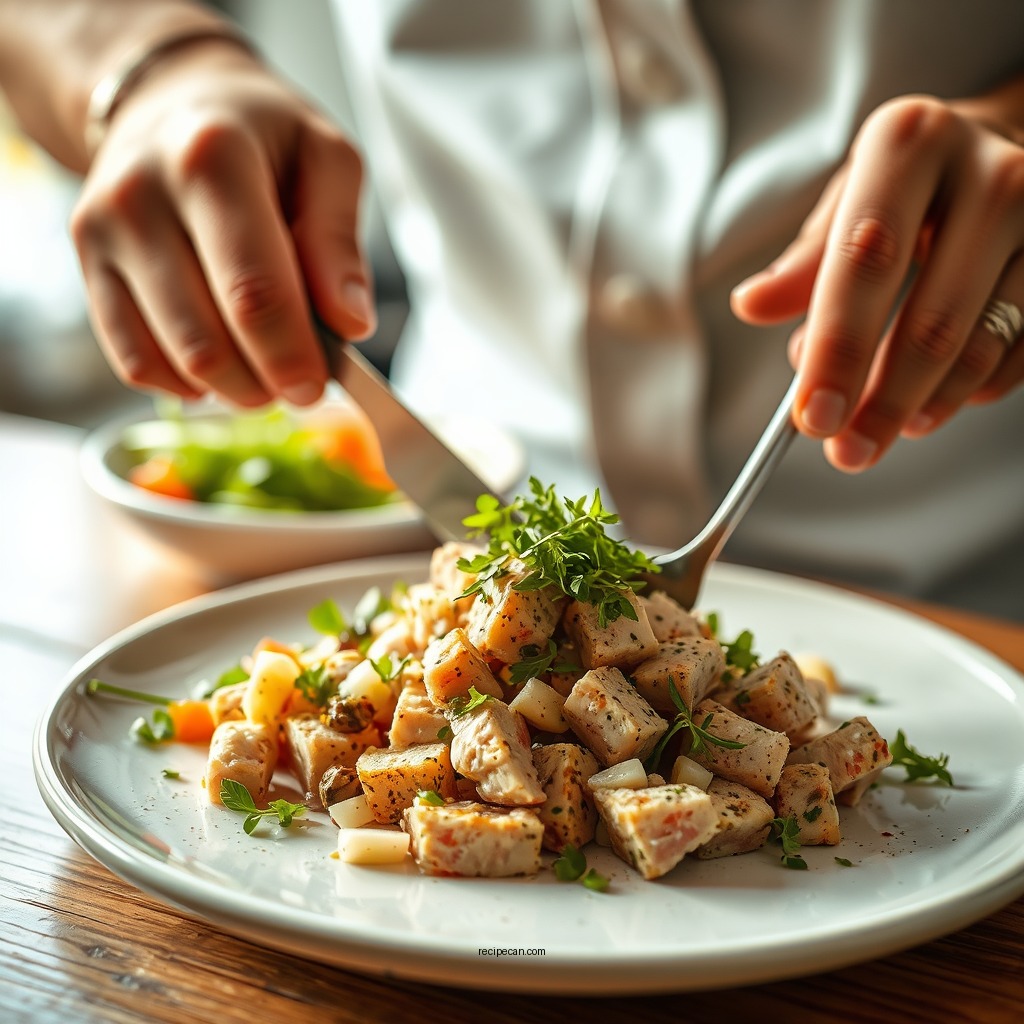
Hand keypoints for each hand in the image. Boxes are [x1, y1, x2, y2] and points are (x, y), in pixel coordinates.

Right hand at [70, 42, 374, 405]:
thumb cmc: (262, 138)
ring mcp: (103, 234)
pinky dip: (187, 383)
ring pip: (173, 360)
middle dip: (264, 381)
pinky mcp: (88, 268)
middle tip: (301, 382)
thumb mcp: (326, 159)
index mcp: (212, 159)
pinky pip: (135, 362)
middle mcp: (141, 194)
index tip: (317, 384)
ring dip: (233, 388)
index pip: (252, 291)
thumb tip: (350, 323)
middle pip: (207, 340)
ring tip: (267, 370)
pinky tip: (221, 364)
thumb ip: (339, 241)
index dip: (289, 354)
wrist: (171, 102)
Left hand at [731, 90, 1023, 471]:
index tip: (813, 418)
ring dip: (925, 405)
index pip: (864, 265)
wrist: (997, 149)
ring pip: (980, 345)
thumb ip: (803, 263)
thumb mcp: (845, 205)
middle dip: (883, 402)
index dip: (838, 351)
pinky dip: (968, 391)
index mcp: (910, 144)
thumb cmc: (902, 187)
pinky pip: (1020, 351)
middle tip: (847, 453)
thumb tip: (753, 305)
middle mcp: (990, 172)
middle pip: (931, 320)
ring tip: (883, 430)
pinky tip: (931, 404)